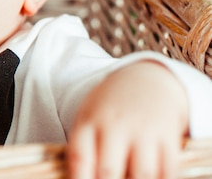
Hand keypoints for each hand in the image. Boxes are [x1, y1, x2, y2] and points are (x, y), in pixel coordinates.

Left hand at [67, 61, 188, 178]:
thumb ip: (82, 148)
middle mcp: (115, 126)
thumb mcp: (88, 117)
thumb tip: (79, 177)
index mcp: (89, 122)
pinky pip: (167, 171)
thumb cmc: (110, 106)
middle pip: (108, 172)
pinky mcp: (168, 137)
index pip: (79, 157)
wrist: (146, 79)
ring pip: (142, 175)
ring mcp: (143, 131)